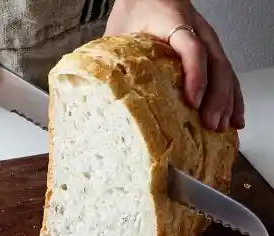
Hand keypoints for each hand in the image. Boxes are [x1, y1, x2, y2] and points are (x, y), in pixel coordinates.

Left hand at [105, 0, 244, 130]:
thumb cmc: (134, 11)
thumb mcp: (121, 32)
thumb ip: (115, 58)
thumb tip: (100, 92)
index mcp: (173, 22)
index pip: (192, 49)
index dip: (195, 76)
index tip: (192, 101)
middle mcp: (196, 30)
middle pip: (215, 63)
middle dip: (216, 97)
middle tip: (210, 124)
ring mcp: (206, 39)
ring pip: (225, 70)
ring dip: (227, 100)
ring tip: (224, 126)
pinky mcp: (210, 50)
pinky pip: (226, 73)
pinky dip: (232, 96)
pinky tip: (234, 116)